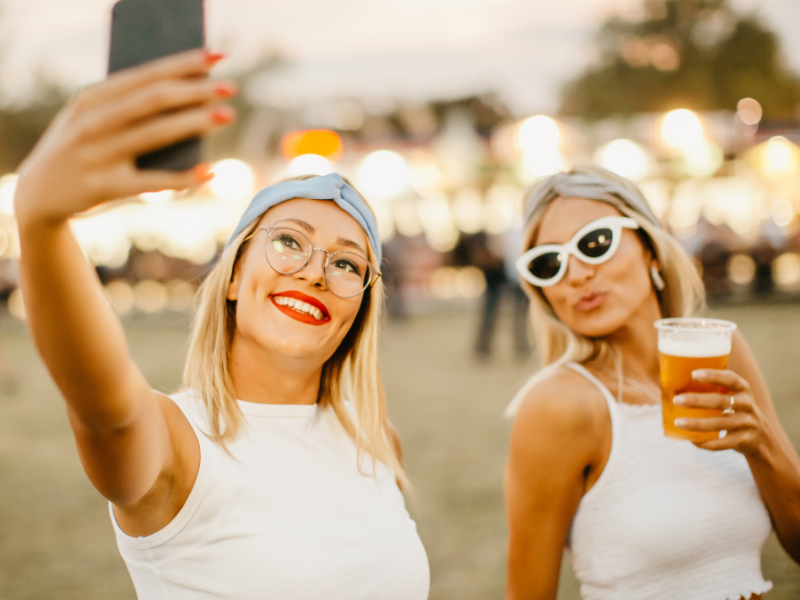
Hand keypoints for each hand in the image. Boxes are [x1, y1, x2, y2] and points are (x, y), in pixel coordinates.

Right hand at [14, 49, 236, 225]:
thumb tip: (189, 93)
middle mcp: (93, 122)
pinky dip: (183, 177)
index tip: (217, 56)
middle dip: (195, 90)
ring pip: (156, 134)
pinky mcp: (105, 186)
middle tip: (231, 87)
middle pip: (154, 100)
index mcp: (92, 97)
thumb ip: (129, 104)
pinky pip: (152, 181)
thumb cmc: (81, 147)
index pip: (145, 74)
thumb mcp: (93, 118)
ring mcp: (98, 154)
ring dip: (195, 122)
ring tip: (227, 115)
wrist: (39, 193)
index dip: (183, 64)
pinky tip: (209, 172)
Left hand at [673, 369, 770, 457]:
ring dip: (697, 424)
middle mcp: (747, 405)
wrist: (763, 438)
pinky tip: (691, 440)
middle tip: (676, 400)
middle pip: (721, 401)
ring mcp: (748, 424)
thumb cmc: (736, 411)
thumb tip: (672, 384)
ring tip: (678, 422)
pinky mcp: (745, 441)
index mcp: (743, 389)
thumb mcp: (733, 396)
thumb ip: (713, 390)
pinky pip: (722, 443)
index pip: (730, 379)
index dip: (713, 375)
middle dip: (697, 400)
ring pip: (719, 424)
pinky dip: (705, 442)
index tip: (693, 374)